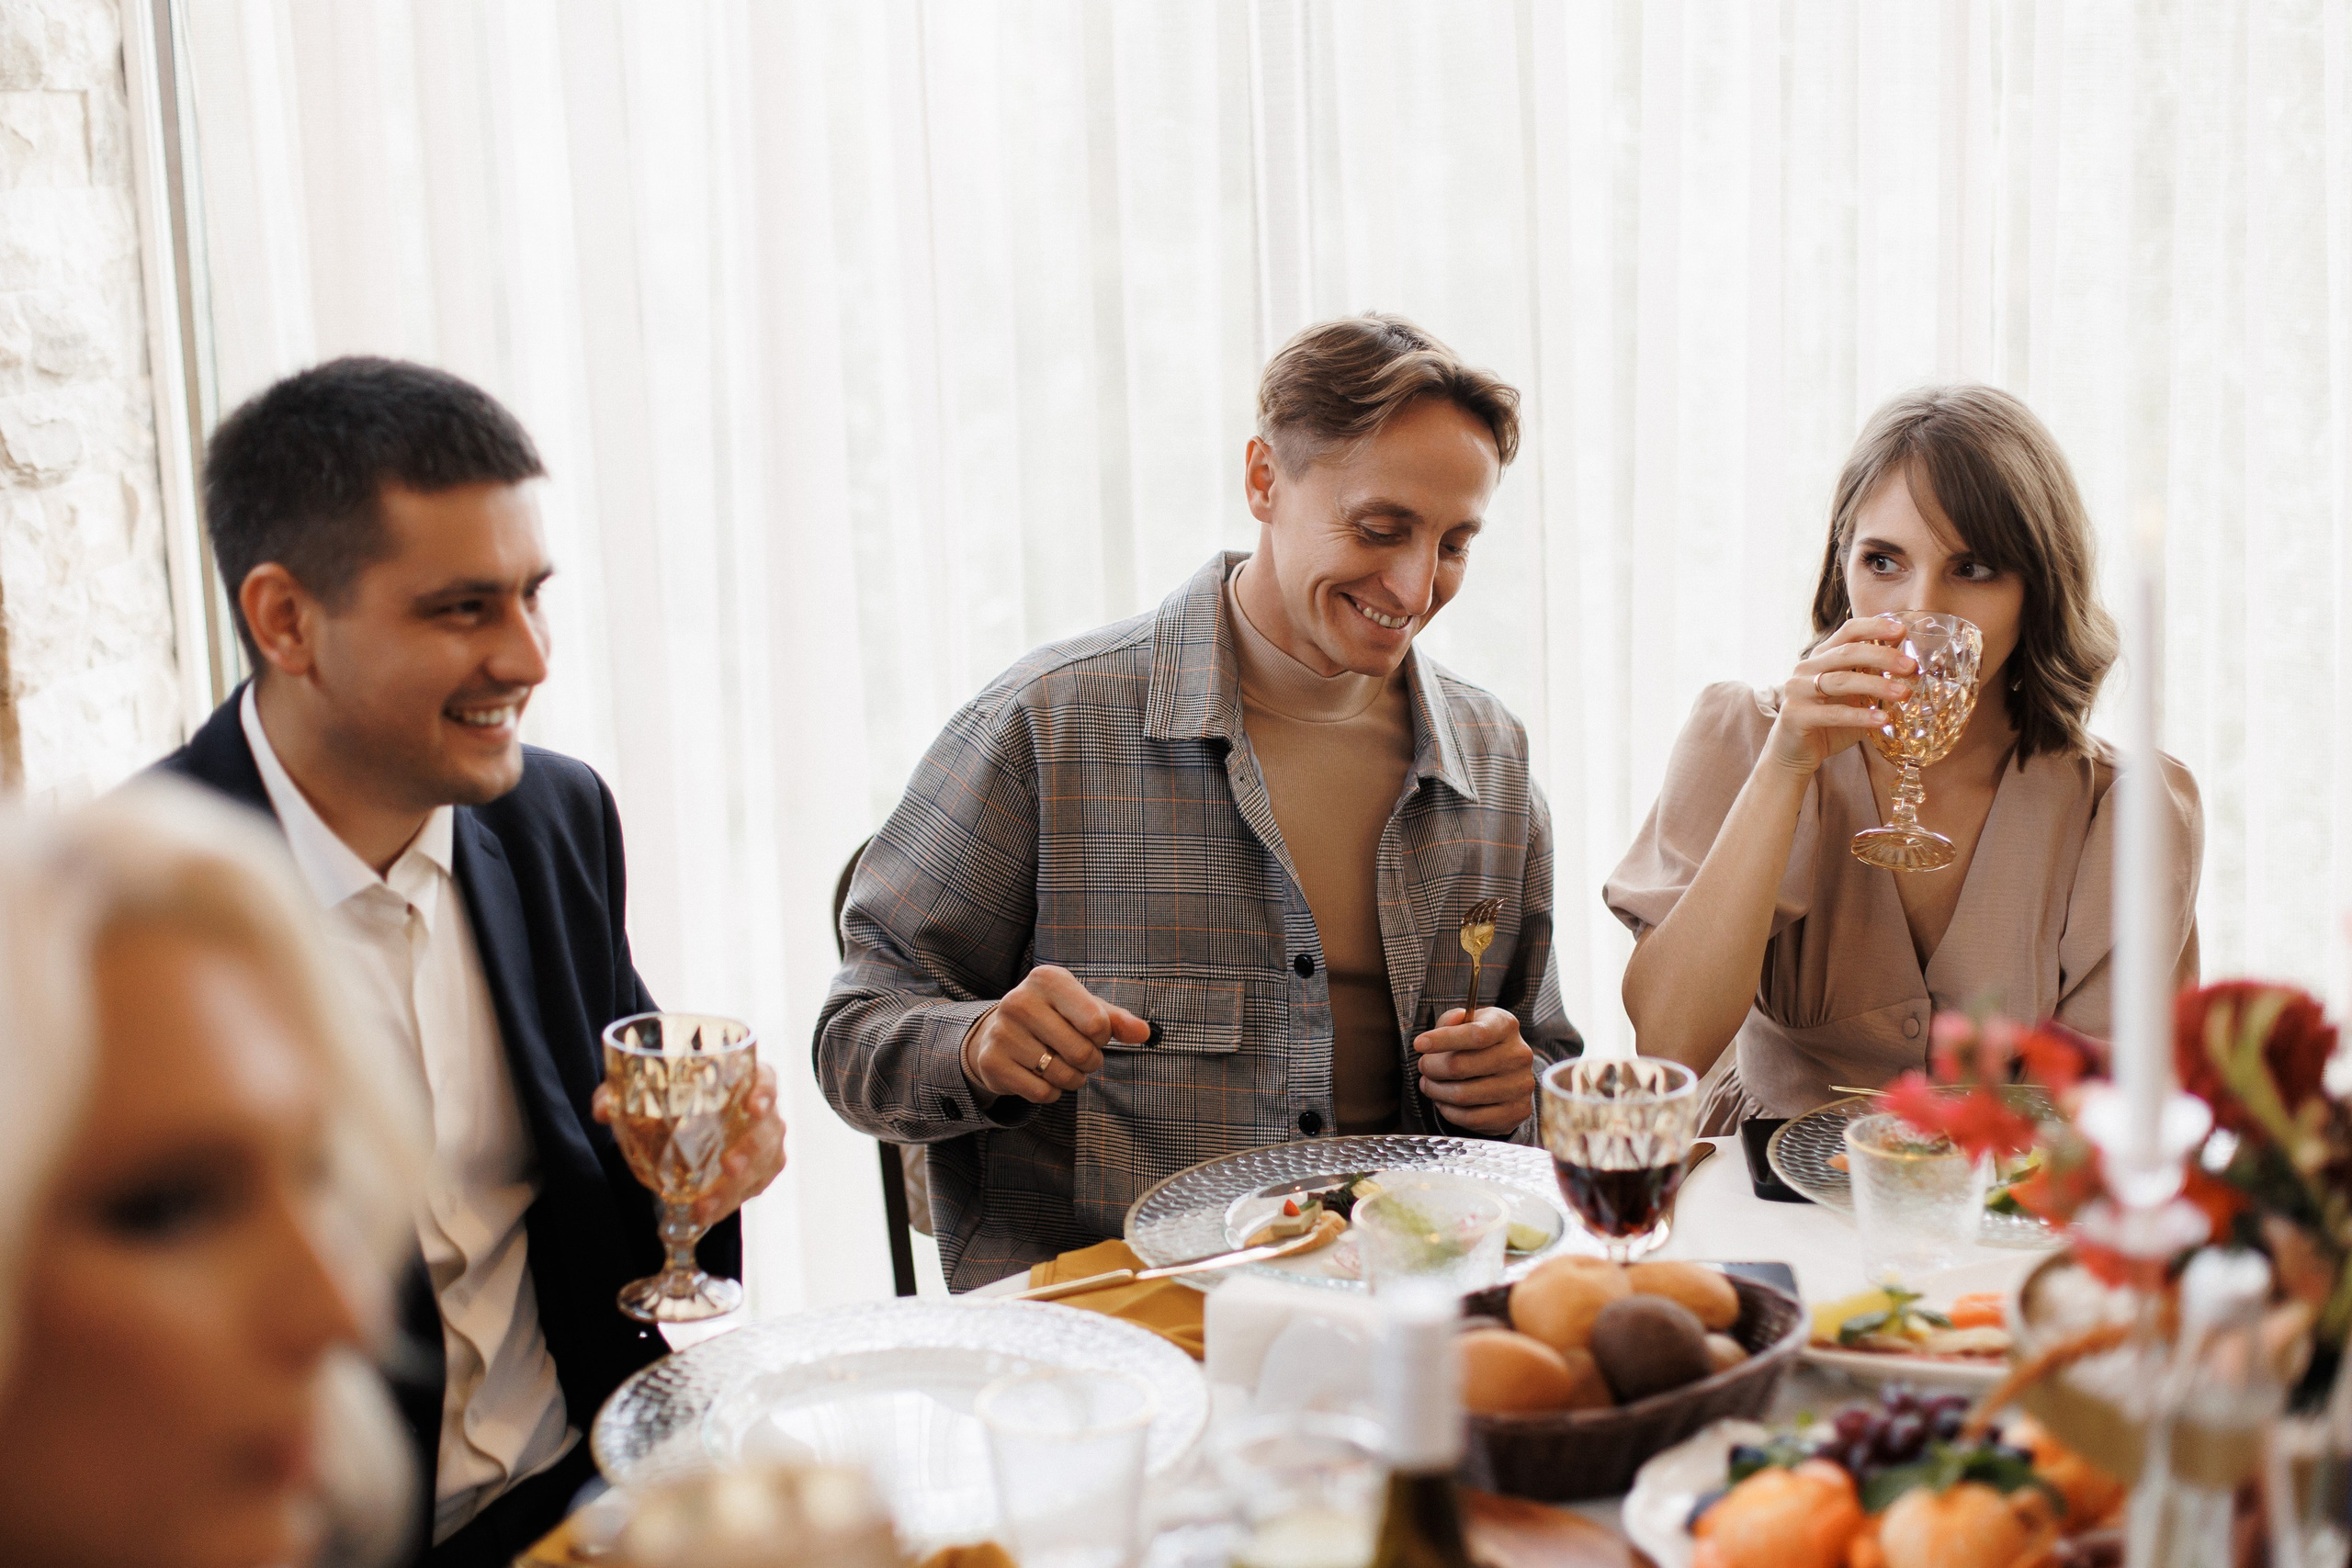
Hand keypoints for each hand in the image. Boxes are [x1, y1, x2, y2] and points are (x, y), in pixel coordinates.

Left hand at [592, 1062, 787, 1228]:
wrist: (681, 1121)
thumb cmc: (672, 1097)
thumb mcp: (644, 1091)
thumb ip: (621, 1094)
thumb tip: (603, 1109)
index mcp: (741, 1078)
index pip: (766, 1079)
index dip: (766, 1091)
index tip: (755, 1106)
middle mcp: (759, 1110)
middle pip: (770, 1128)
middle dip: (754, 1149)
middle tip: (729, 1165)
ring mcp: (762, 1141)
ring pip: (766, 1163)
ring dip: (739, 1186)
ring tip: (707, 1205)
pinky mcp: (758, 1169)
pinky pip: (757, 1186)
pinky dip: (732, 1202)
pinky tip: (707, 1213)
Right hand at [963, 964, 1150, 1104]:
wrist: (1001, 1031)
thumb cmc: (1055, 1016)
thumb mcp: (1087, 1009)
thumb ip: (1118, 1020)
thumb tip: (1144, 1033)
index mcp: (1047, 979)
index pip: (1096, 1022)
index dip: (1102, 1036)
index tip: (1091, 1030)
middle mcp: (1019, 1001)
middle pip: (1081, 1053)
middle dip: (1090, 1061)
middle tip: (1079, 1054)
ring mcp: (1001, 1032)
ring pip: (1062, 1075)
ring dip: (1073, 1078)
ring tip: (1061, 1064)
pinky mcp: (991, 1062)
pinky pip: (1042, 1093)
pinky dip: (1052, 1092)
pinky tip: (1041, 1075)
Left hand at [1412, 1006, 1536, 1134]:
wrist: (1509, 1069)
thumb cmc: (1481, 1043)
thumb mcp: (1468, 1022)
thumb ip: (1451, 1021)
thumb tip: (1443, 1029)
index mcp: (1506, 1026)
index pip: (1475, 1034)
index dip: (1443, 1040)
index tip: (1420, 1044)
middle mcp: (1518, 1055)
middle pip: (1461, 1066)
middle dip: (1431, 1068)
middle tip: (1423, 1067)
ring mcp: (1520, 1086)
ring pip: (1463, 1095)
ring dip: (1436, 1091)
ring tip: (1430, 1084)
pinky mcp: (1517, 1111)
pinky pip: (1472, 1118)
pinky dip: (1449, 1112)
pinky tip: (1444, 1102)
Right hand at [1765, 614, 1916, 775]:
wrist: (1794, 752)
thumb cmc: (1829, 722)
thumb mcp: (1854, 696)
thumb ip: (1872, 680)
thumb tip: (1912, 670)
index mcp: (1822, 656)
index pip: (1848, 632)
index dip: (1875, 627)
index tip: (1902, 631)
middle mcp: (1807, 667)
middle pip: (1847, 652)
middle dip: (1882, 656)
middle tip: (1910, 666)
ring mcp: (1798, 690)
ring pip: (1841, 680)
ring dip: (1876, 685)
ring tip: (1903, 693)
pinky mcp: (1795, 715)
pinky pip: (1833, 713)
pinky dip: (1861, 716)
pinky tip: (1882, 720)